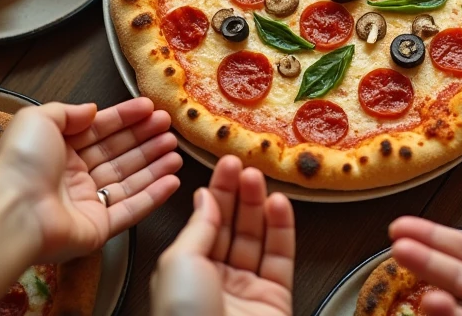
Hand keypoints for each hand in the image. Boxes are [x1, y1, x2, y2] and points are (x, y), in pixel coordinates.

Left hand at [0, 97, 181, 263]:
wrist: (12, 210)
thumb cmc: (21, 162)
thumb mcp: (38, 119)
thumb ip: (68, 111)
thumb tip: (92, 109)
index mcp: (57, 150)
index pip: (100, 130)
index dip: (126, 118)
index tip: (150, 108)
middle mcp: (73, 177)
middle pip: (118, 154)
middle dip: (145, 140)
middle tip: (170, 128)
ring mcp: (86, 204)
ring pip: (128, 181)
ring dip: (154, 165)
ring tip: (176, 151)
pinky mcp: (98, 228)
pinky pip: (131, 210)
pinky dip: (153, 196)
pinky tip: (172, 181)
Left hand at [151, 156, 293, 315]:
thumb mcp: (179, 261)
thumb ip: (199, 226)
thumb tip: (205, 196)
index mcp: (185, 272)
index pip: (205, 223)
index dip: (216, 192)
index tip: (226, 163)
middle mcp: (216, 280)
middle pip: (232, 227)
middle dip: (238, 195)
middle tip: (245, 165)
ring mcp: (247, 290)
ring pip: (257, 239)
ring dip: (259, 206)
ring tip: (259, 176)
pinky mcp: (275, 298)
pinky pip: (281, 258)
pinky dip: (282, 229)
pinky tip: (278, 203)